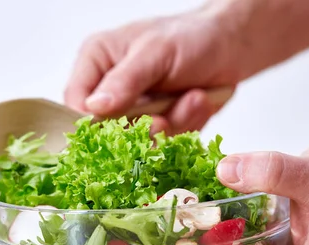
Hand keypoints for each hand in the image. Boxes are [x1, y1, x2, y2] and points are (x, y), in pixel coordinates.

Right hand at [64, 2, 243, 133]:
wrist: (232, 44)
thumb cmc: (190, 36)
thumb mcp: (155, 52)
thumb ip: (125, 80)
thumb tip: (95, 107)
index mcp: (97, 63)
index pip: (76, 103)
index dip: (92, 125)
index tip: (117, 132)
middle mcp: (111, 90)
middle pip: (107, 131)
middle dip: (142, 129)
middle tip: (164, 119)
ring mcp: (136, 111)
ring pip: (139, 141)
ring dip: (172, 125)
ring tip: (193, 98)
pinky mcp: (159, 125)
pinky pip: (165, 143)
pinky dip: (186, 126)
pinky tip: (199, 102)